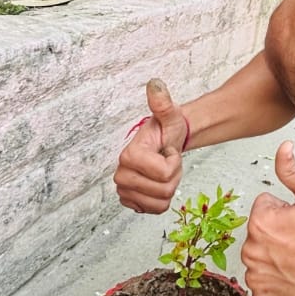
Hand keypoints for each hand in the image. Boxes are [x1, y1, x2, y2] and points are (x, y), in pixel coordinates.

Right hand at [114, 79, 186, 213]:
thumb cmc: (167, 130)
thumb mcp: (169, 115)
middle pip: (163, 190)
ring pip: (160, 202)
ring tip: (163, 171)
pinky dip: (163, 198)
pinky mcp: (131, 202)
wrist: (166, 142)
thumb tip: (155, 84)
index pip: (164, 174)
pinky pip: (156, 210)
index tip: (166, 150)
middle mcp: (121, 175)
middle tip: (166, 160)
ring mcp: (125, 191)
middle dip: (172, 176)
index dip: (173, 162)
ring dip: (169, 187)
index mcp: (128, 156)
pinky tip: (158, 183)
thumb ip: (162, 102)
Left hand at [242, 141, 294, 295]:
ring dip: (275, 254)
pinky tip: (294, 273)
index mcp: (261, 223)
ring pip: (260, 255)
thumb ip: (292, 170)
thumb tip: (283, 148)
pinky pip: (261, 281)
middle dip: (277, 231)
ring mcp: (257, 276)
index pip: (263, 205)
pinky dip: (275, 279)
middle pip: (259, 230)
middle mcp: (252, 251)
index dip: (284, 209)